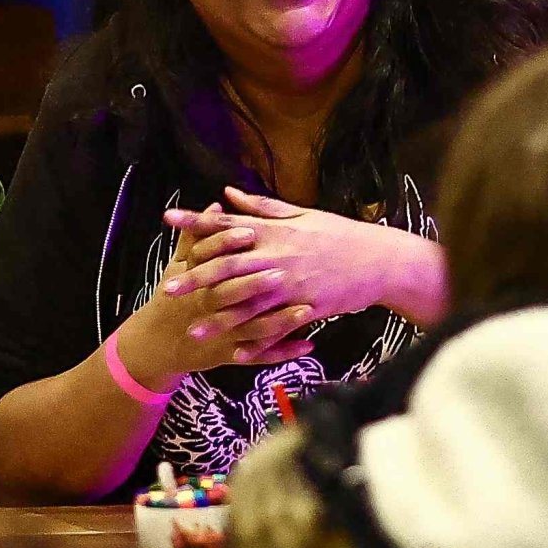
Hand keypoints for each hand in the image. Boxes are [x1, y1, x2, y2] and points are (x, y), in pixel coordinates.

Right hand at [121, 231, 318, 382]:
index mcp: (197, 281)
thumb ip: (195, 237)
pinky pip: (261, 355)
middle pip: (231, 294)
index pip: (210, 259)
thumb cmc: (173, 297)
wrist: (158, 344)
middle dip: (256, 284)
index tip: (249, 232)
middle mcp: (209, 307)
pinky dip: (284, 351)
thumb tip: (215, 206)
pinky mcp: (232, 355)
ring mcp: (222, 334)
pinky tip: (308, 343)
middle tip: (282, 273)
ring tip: (307, 311)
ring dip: (280, 321)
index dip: (227, 244)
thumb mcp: (177, 265)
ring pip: (252, 328)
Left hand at [170, 190, 446, 333]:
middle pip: (229, 266)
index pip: (227, 224)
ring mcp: (292, 284)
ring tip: (193, 329)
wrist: (379, 260)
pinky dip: (255, 342)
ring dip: (218, 318)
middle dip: (197, 277)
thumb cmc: (340, 234)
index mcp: (275, 231)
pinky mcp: (306, 307)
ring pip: (248, 303)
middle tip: (170, 288)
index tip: (168, 220)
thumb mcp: (302, 213)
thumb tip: (228, 194)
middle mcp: (278, 256)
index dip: (196, 221)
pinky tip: (235, 354)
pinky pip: (275, 328)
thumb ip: (262, 207)